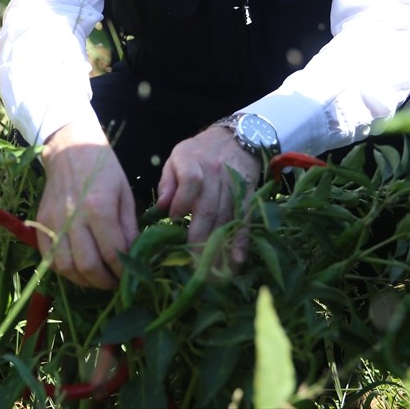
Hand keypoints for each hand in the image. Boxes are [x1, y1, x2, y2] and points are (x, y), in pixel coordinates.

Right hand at [37, 122, 138, 289]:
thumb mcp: (125, 193)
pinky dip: (64, 270)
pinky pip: (49, 258)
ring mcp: (54, 222)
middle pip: (88, 265)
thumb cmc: (103, 169)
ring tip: (98, 278)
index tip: (131, 276)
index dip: (123, 271)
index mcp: (99, 208)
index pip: (113, 252)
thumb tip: (134, 256)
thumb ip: (128, 227)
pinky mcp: (41, 223)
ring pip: (66, 267)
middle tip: (115, 282)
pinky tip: (78, 268)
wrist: (70, 149)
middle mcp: (73, 218)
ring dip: (84, 280)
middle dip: (104, 281)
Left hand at [156, 126, 260, 268]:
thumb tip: (161, 207)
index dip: (182, 202)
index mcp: (193, 161)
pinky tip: (236, 261)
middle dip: (198, 236)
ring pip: (225, 217)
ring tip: (209, 269)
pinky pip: (244, 220)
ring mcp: (234, 185)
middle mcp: (216, 173)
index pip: (190, 181)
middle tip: (189, 262)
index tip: (172, 221)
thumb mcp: (177, 157)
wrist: (236, 139)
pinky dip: (240, 241)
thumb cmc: (199, 153)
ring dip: (217, 245)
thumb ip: (167, 182)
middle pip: (208, 207)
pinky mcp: (248, 195)